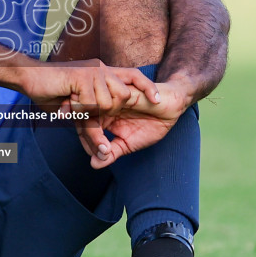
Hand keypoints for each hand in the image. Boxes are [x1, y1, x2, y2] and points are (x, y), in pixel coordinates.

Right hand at [16, 60, 161, 157]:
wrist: (27, 76)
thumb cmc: (48, 91)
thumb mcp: (76, 104)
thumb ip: (91, 114)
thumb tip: (102, 135)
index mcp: (102, 72)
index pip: (133, 76)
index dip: (147, 87)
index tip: (159, 101)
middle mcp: (101, 68)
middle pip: (124, 96)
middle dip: (108, 114)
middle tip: (82, 118)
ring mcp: (93, 71)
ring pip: (108, 103)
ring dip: (90, 115)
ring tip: (70, 110)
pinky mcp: (84, 76)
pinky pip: (92, 103)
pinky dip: (80, 110)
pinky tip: (67, 105)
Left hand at [77, 77, 195, 168]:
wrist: (172, 108)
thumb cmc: (150, 124)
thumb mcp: (129, 144)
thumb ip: (111, 152)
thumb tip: (94, 165)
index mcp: (102, 116)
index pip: (84, 127)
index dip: (86, 143)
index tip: (95, 157)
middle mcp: (103, 105)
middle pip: (83, 119)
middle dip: (88, 140)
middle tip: (100, 154)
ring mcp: (111, 96)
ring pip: (91, 112)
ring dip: (94, 134)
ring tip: (105, 149)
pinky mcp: (123, 91)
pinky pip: (106, 103)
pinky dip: (103, 126)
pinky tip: (112, 137)